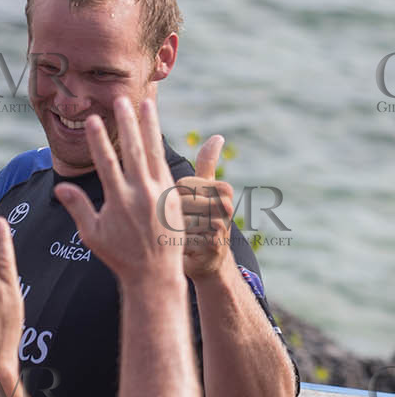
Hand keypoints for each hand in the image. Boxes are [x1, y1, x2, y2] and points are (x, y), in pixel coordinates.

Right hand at [53, 97, 183, 285]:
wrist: (155, 273)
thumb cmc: (120, 255)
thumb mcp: (92, 234)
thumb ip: (78, 207)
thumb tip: (60, 187)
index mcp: (118, 200)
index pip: (106, 163)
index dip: (98, 140)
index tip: (92, 121)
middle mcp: (141, 192)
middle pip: (133, 150)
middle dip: (126, 123)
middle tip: (122, 100)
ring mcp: (160, 192)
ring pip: (154, 152)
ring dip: (149, 126)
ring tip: (146, 104)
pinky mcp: (173, 195)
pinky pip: (165, 164)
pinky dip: (160, 145)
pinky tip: (156, 131)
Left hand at [172, 136, 234, 279]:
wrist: (209, 259)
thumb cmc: (202, 218)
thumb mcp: (205, 189)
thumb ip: (208, 163)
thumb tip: (218, 136)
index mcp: (222, 189)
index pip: (181, 184)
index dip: (174, 196)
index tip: (183, 206)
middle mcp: (226, 206)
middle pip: (179, 201)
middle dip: (171, 213)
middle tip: (179, 223)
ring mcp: (221, 226)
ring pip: (179, 220)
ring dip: (172, 229)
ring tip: (180, 234)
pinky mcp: (213, 246)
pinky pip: (181, 238)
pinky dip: (175, 243)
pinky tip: (181, 246)